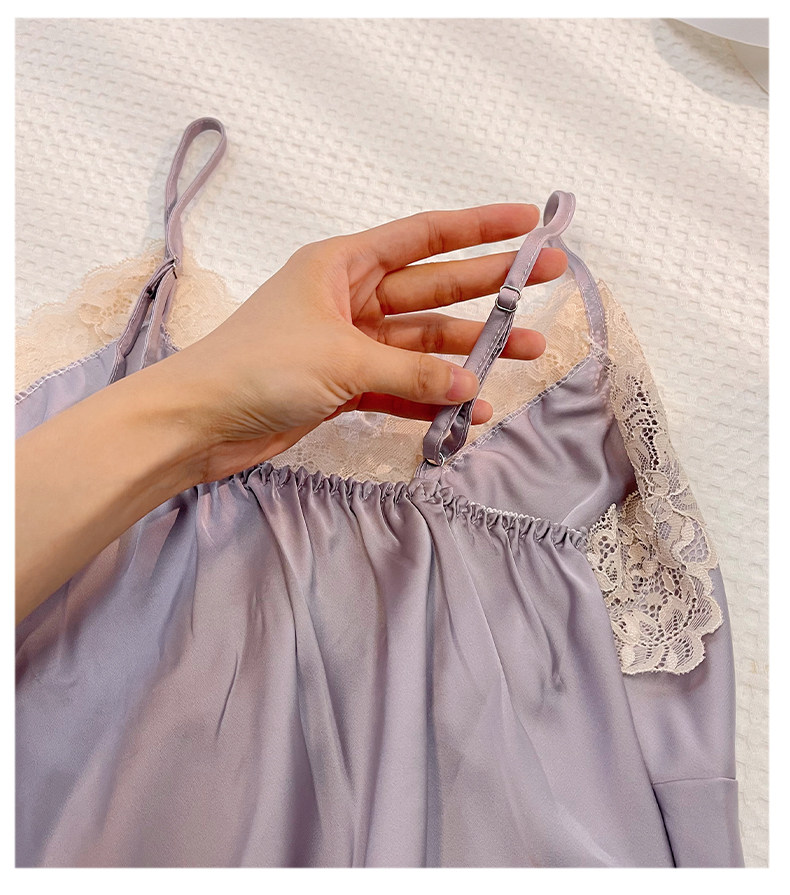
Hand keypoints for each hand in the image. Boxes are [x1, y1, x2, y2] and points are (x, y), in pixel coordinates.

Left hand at [155, 203, 566, 483]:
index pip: (422, 236)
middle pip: (434, 289)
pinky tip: (469, 409)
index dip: (478, 226)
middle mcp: (350, 299)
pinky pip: (401, 386)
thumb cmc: (260, 367)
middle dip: (489, 287)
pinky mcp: (345, 386)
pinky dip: (432, 397)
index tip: (528, 220)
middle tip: (549, 280)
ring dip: (469, 353)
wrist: (201, 422)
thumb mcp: (342, 360)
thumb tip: (471, 384)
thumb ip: (411, 370)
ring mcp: (350, 345)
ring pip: (422, 344)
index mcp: (342, 265)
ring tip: (524, 355)